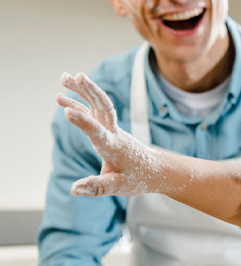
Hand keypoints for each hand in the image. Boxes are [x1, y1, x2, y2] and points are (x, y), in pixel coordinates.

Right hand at [56, 72, 165, 196]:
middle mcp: (113, 133)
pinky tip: (61, 96)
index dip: (83, 123)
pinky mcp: (107, 128)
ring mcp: (111, 128)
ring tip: (63, 76)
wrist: (155, 169)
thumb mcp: (119, 187)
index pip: (98, 133)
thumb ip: (98, 187)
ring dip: (82, 90)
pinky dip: (78, 102)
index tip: (67, 112)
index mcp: (114, 147)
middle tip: (78, 76)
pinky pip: (92, 112)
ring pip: (97, 105)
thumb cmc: (138, 178)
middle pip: (103, 108)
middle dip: (91, 92)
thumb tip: (74, 189)